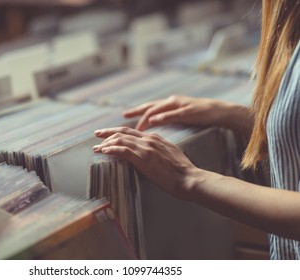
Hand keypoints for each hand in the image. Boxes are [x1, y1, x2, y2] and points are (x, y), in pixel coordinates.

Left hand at [93, 127, 201, 199]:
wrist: (189, 178)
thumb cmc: (182, 171)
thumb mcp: (170, 154)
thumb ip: (159, 150)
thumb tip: (150, 154)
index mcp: (155, 138)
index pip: (132, 131)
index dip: (118, 132)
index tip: (109, 134)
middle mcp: (149, 139)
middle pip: (123, 132)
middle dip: (108, 132)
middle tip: (97, 134)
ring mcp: (145, 148)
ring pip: (120, 139)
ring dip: (106, 142)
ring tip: (96, 147)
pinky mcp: (142, 158)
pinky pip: (122, 150)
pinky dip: (110, 149)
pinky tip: (103, 151)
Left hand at [123, 95, 244, 131]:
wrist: (218, 110)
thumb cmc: (199, 115)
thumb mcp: (180, 115)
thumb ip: (167, 117)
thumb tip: (153, 123)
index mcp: (169, 103)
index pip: (149, 107)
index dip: (136, 111)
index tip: (124, 116)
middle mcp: (171, 102)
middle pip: (149, 106)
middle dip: (135, 112)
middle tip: (123, 117)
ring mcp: (179, 105)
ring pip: (158, 109)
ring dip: (146, 117)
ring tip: (137, 127)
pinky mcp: (187, 111)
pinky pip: (172, 114)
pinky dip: (162, 117)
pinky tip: (153, 121)